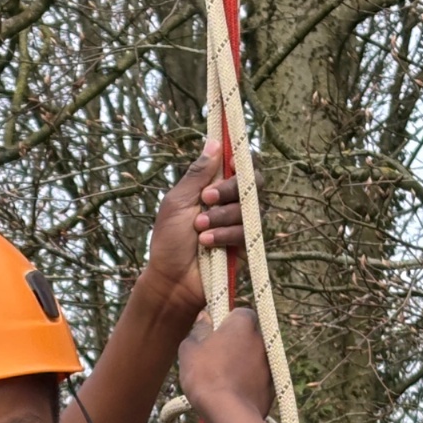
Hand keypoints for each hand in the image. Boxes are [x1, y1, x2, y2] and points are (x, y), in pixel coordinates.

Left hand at [141, 139, 252, 318]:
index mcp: (214, 187)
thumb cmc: (169, 241)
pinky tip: (207, 242)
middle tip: (206, 198)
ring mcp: (241, 223)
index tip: (232, 160)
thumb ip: (197, 174)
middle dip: (230, 187)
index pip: (240, 164)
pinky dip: (225, 234)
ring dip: (221, 215)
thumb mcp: (177, 202)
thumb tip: (214, 141)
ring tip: (198, 228)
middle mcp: (231, 202)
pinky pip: (247, 231)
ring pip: (250, 206)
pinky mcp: (246, 245)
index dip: (241, 157)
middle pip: (253, 180)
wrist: (171, 280)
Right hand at [178, 308, 273, 421]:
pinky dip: (248, 382)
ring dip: (241, 363)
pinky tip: (232, 394)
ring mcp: (270, 361)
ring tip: (221, 381)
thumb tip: (204, 318)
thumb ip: (198, 329)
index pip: (238, 312)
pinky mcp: (274, 384)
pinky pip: (258, 378)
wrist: (230, 413)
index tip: (212, 336)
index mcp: (244, 321)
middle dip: (234, 344)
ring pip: (253, 357)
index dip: (225, 323)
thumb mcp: (190, 349)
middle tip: (214, 359)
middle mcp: (262, 337)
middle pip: (247, 336)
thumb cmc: (206, 376)